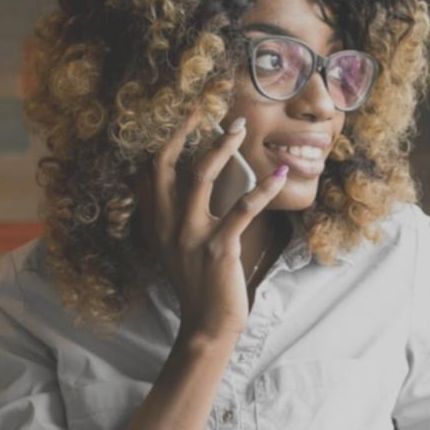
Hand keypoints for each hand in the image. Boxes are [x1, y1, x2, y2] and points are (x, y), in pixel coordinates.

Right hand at [141, 110, 288, 345]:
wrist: (206, 324)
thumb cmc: (198, 283)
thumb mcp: (176, 246)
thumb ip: (176, 215)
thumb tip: (191, 177)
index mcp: (155, 222)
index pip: (149, 169)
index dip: (164, 137)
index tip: (183, 113)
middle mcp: (166, 225)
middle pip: (166, 162)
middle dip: (184, 128)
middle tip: (206, 105)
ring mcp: (191, 236)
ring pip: (201, 175)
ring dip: (222, 146)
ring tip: (240, 128)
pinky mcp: (218, 248)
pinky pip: (243, 208)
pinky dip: (264, 188)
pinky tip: (280, 174)